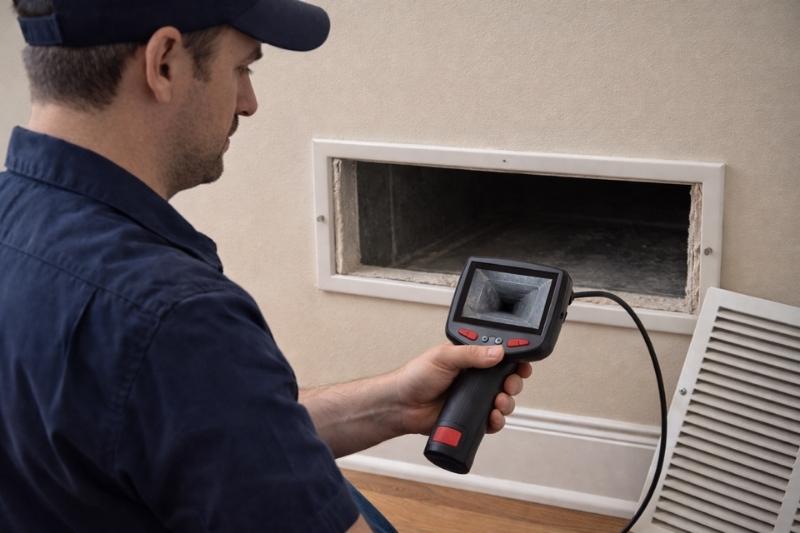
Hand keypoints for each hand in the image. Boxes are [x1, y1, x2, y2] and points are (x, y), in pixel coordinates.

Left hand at [392, 343, 532, 435]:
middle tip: (508, 385)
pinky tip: (494, 418)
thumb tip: (497, 352)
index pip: (500, 357)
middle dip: (513, 383)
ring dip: (507, 403)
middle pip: (507, 380)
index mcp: (470, 358)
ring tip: (498, 403)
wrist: (401, 405)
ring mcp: (474, 399)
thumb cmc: (415, 376)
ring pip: (503, 401)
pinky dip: (498, 421)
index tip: (522, 365)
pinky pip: (492, 421)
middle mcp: (475, 378)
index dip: (514, 361)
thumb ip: (471, 353)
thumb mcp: (444, 357)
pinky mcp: (471, 418)